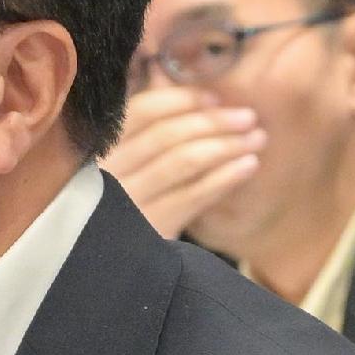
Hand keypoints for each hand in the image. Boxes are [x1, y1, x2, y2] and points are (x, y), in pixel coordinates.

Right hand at [101, 82, 262, 240]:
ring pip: (183, 162)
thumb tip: (175, 82)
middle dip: (213, 122)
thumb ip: (143, 129)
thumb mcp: (120, 166)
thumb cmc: (119, 207)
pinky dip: (224, 178)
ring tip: (257, 138)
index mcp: (98, 148)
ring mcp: (126, 203)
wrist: (109, 272)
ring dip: (225, 146)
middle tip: (248, 116)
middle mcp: (107, 173)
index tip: (214, 96)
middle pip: (166, 135)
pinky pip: (193, 196)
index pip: (140, 112)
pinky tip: (248, 166)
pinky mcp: (149, 230)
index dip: (180, 100)